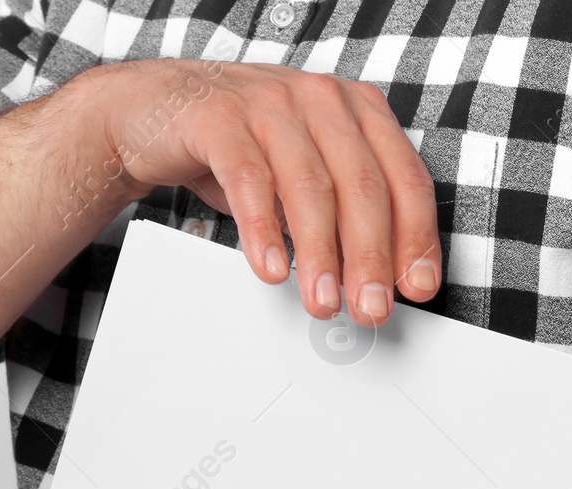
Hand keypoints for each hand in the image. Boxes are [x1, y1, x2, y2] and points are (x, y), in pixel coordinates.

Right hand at [75, 58, 442, 323]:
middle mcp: (321, 99)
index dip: (415, 238)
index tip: (415, 286)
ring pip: (309, 186)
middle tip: (371, 306)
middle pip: (361, 186)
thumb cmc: (240, 145)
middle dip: (370, 257)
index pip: (404, 178)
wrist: (156, 112)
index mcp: (356, 110)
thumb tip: (375, 280)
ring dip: (320, 254)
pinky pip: (249, 180)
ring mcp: (270, 103)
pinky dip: (263, 230)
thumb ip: (340, 214)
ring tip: (322, 300)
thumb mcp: (301, 175)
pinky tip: (272, 268)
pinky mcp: (219, 118)